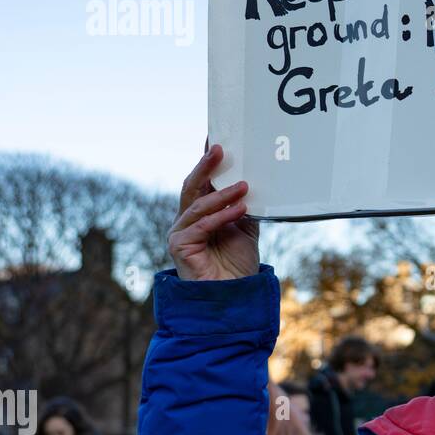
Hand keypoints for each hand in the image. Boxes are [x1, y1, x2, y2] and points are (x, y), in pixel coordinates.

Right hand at [168, 142, 259, 280]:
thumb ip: (244, 206)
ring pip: (198, 204)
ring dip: (222, 193)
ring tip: (244, 185)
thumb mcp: (246, 228)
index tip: (215, 139)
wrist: (233, 295)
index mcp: (200, 213)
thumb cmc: (236, 264)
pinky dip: (222, 216)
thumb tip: (254, 181)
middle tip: (220, 148)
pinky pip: (201, 225)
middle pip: (192, 186)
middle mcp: (187, 220)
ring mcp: (180, 232)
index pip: (202, 182)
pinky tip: (240, 209)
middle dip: (205, 166)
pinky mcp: (180, 246)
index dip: (207, 162)